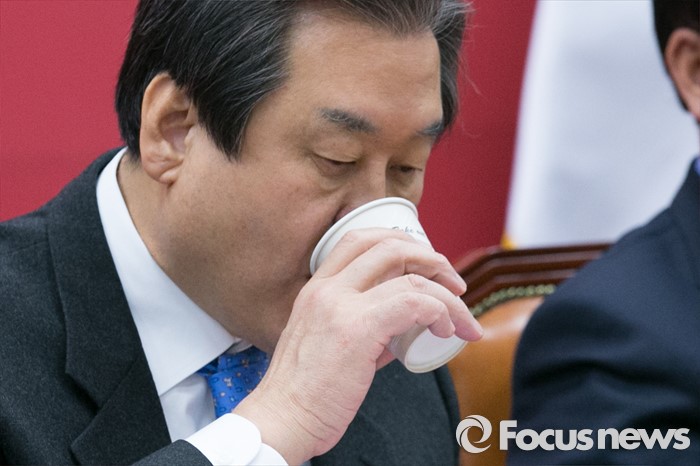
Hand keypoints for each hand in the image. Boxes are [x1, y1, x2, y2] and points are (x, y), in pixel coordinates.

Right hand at [235, 228, 482, 463]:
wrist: (281, 420)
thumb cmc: (305, 392)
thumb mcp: (328, 344)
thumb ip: (364, 328)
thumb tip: (403, 330)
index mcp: (317, 288)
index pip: (362, 240)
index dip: (403, 246)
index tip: (428, 269)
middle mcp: (326, 288)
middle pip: (389, 245)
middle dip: (432, 259)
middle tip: (454, 284)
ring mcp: (340, 305)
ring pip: (410, 276)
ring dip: (447, 293)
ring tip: (459, 317)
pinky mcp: (357, 329)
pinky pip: (414, 303)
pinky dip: (440, 311)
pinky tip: (445, 331)